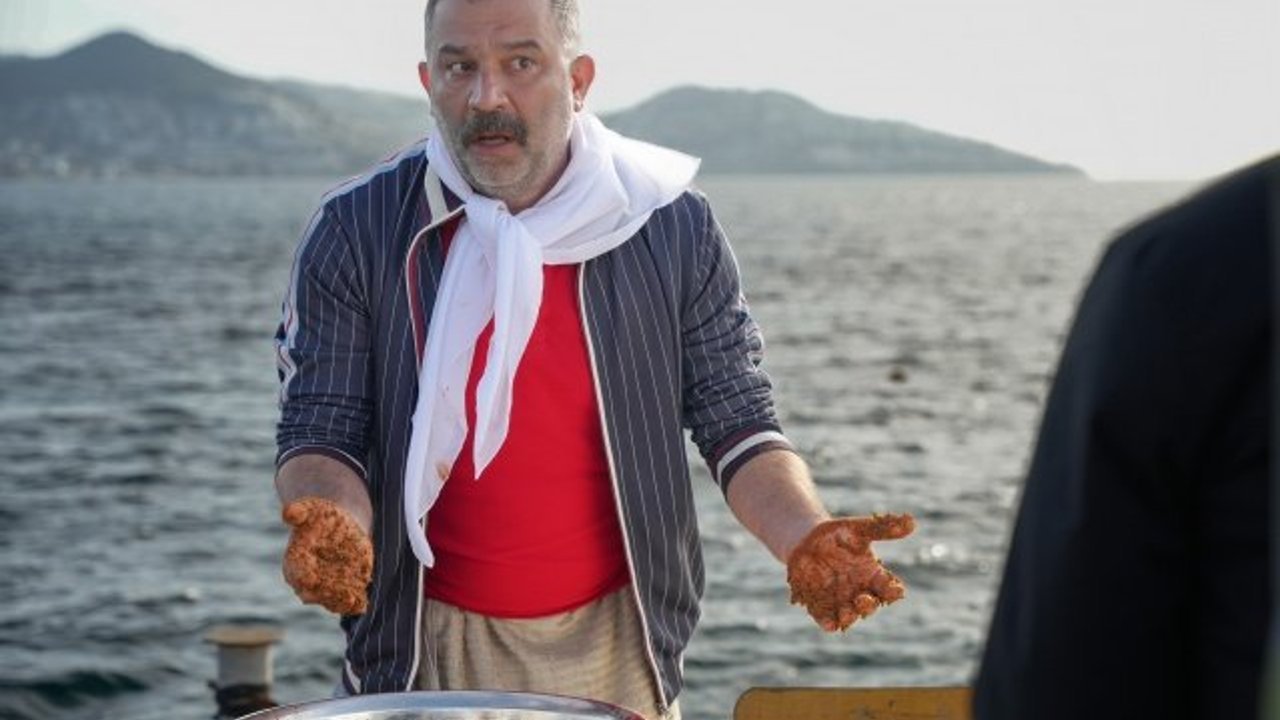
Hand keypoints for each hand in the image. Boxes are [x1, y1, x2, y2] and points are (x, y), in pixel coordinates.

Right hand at [281, 497, 373, 614]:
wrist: (341, 526)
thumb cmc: (320, 517)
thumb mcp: (311, 509)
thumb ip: (299, 512)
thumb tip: (288, 511)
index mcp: (295, 561)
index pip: (296, 572)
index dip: (302, 576)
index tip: (311, 578)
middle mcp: (307, 580)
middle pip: (311, 593)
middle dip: (324, 594)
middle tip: (337, 592)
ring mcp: (325, 588)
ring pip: (330, 601)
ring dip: (340, 602)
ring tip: (352, 599)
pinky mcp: (344, 590)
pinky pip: (347, 603)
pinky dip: (354, 604)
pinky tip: (361, 602)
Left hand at [785, 513, 914, 631]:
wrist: (806, 541)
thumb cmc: (838, 535)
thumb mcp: (859, 529)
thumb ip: (882, 528)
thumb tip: (912, 521)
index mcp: (873, 576)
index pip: (889, 588)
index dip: (894, 591)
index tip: (895, 589)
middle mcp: (859, 592)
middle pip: (869, 606)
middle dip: (868, 606)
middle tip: (863, 600)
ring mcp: (839, 601)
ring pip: (848, 616)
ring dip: (849, 617)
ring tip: (847, 612)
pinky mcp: (819, 605)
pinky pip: (826, 619)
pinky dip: (829, 623)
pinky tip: (829, 623)